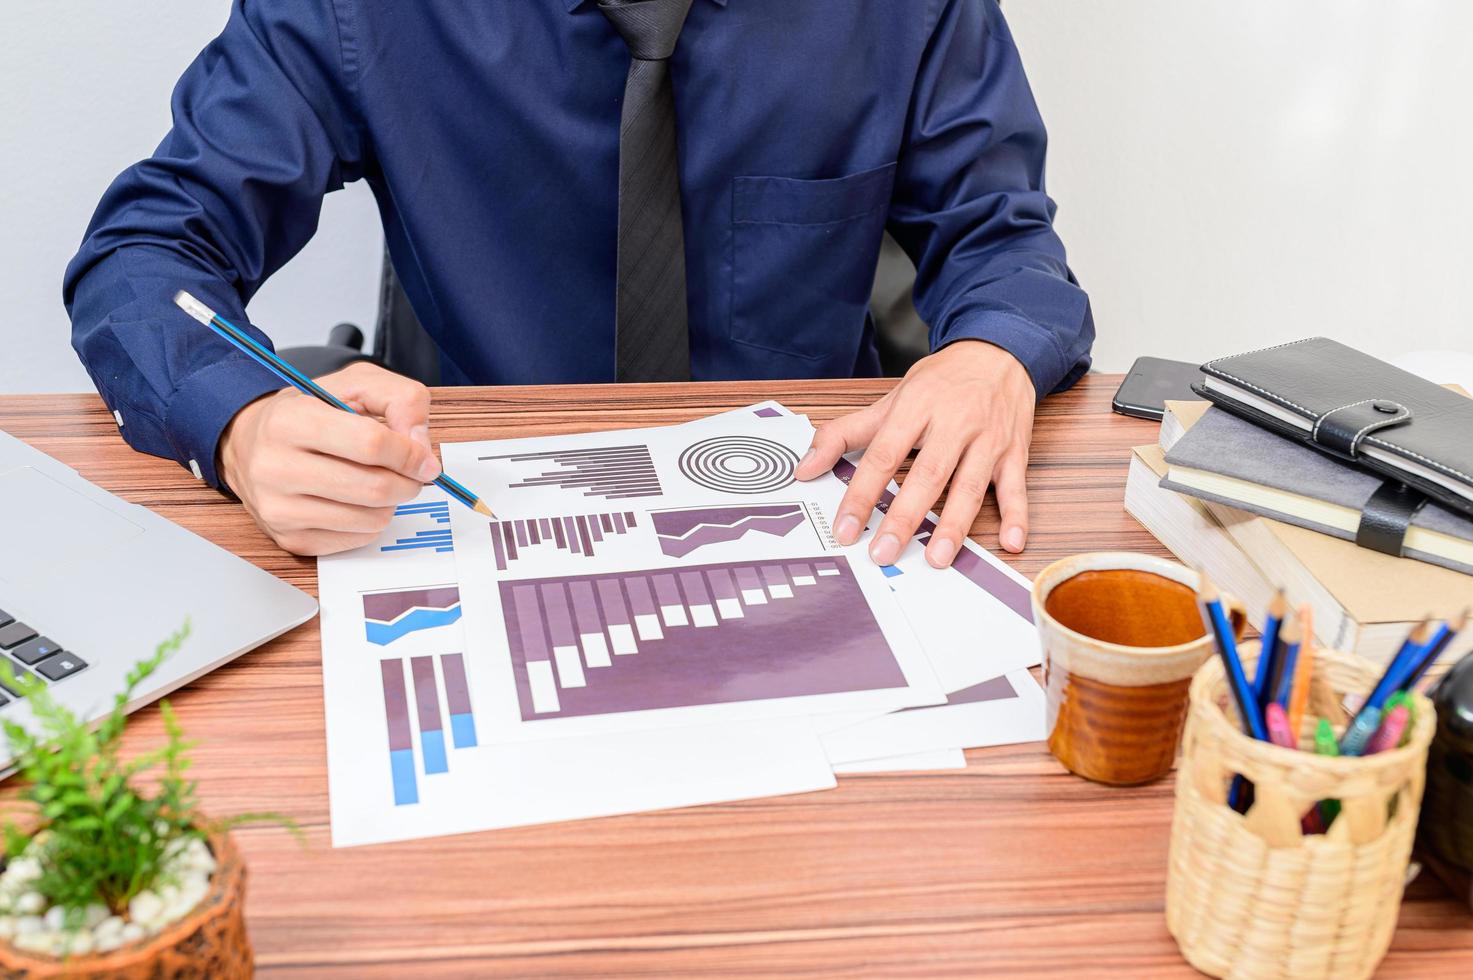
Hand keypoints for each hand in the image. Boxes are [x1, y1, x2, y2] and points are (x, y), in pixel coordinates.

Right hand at [219, 362, 441, 555]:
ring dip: (391, 502)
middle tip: (410, 474)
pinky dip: (370, 521)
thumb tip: (421, 447)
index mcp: (291, 420)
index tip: (424, 459)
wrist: (249, 443)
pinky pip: (357, 540)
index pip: (371, 444)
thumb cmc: (308, 412)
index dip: (410, 453)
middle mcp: (276, 467)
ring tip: (377, 481)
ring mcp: (279, 509)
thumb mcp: (355, 385)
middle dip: (407, 482)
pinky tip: (356, 501)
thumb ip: (401, 400)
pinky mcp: (290, 539)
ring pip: (371, 519)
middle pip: (374, 488)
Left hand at [796, 340, 1035, 566]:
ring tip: (936, 558)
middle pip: (928, 475)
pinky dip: (1017, 515)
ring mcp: (987, 439)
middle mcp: (953, 423)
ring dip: (954, 524)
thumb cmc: (940, 383)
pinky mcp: (1014, 452)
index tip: (845, 529)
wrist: (998, 352)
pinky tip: (1011, 541)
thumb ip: (844, 434)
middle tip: (884, 552)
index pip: (883, 455)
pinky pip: (1016, 487)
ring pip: (970, 486)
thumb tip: (804, 469)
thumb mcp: (890, 400)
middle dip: (904, 517)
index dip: (862, 494)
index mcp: (916, 408)